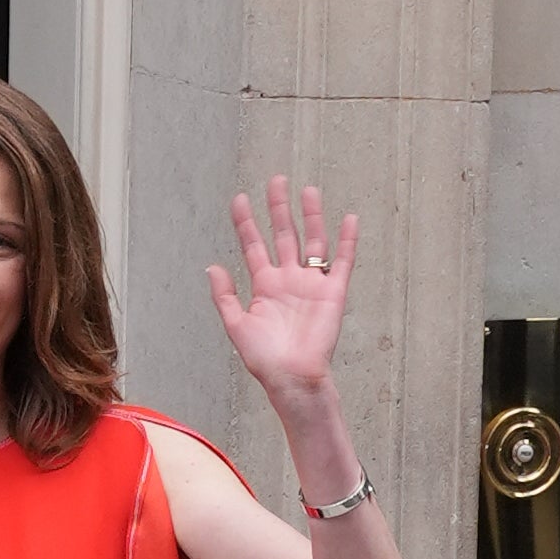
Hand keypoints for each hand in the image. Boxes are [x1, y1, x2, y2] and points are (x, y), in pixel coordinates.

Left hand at [205, 178, 358, 416]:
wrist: (292, 377)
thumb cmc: (265, 359)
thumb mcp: (236, 325)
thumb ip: (224, 295)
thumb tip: (212, 266)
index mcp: (264, 286)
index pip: (254, 245)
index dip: (246, 222)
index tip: (240, 199)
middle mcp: (288, 280)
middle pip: (284, 235)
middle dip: (279, 208)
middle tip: (276, 180)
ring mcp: (312, 284)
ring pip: (312, 241)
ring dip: (311, 216)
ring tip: (307, 190)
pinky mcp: (333, 292)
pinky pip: (343, 262)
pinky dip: (347, 241)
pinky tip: (348, 219)